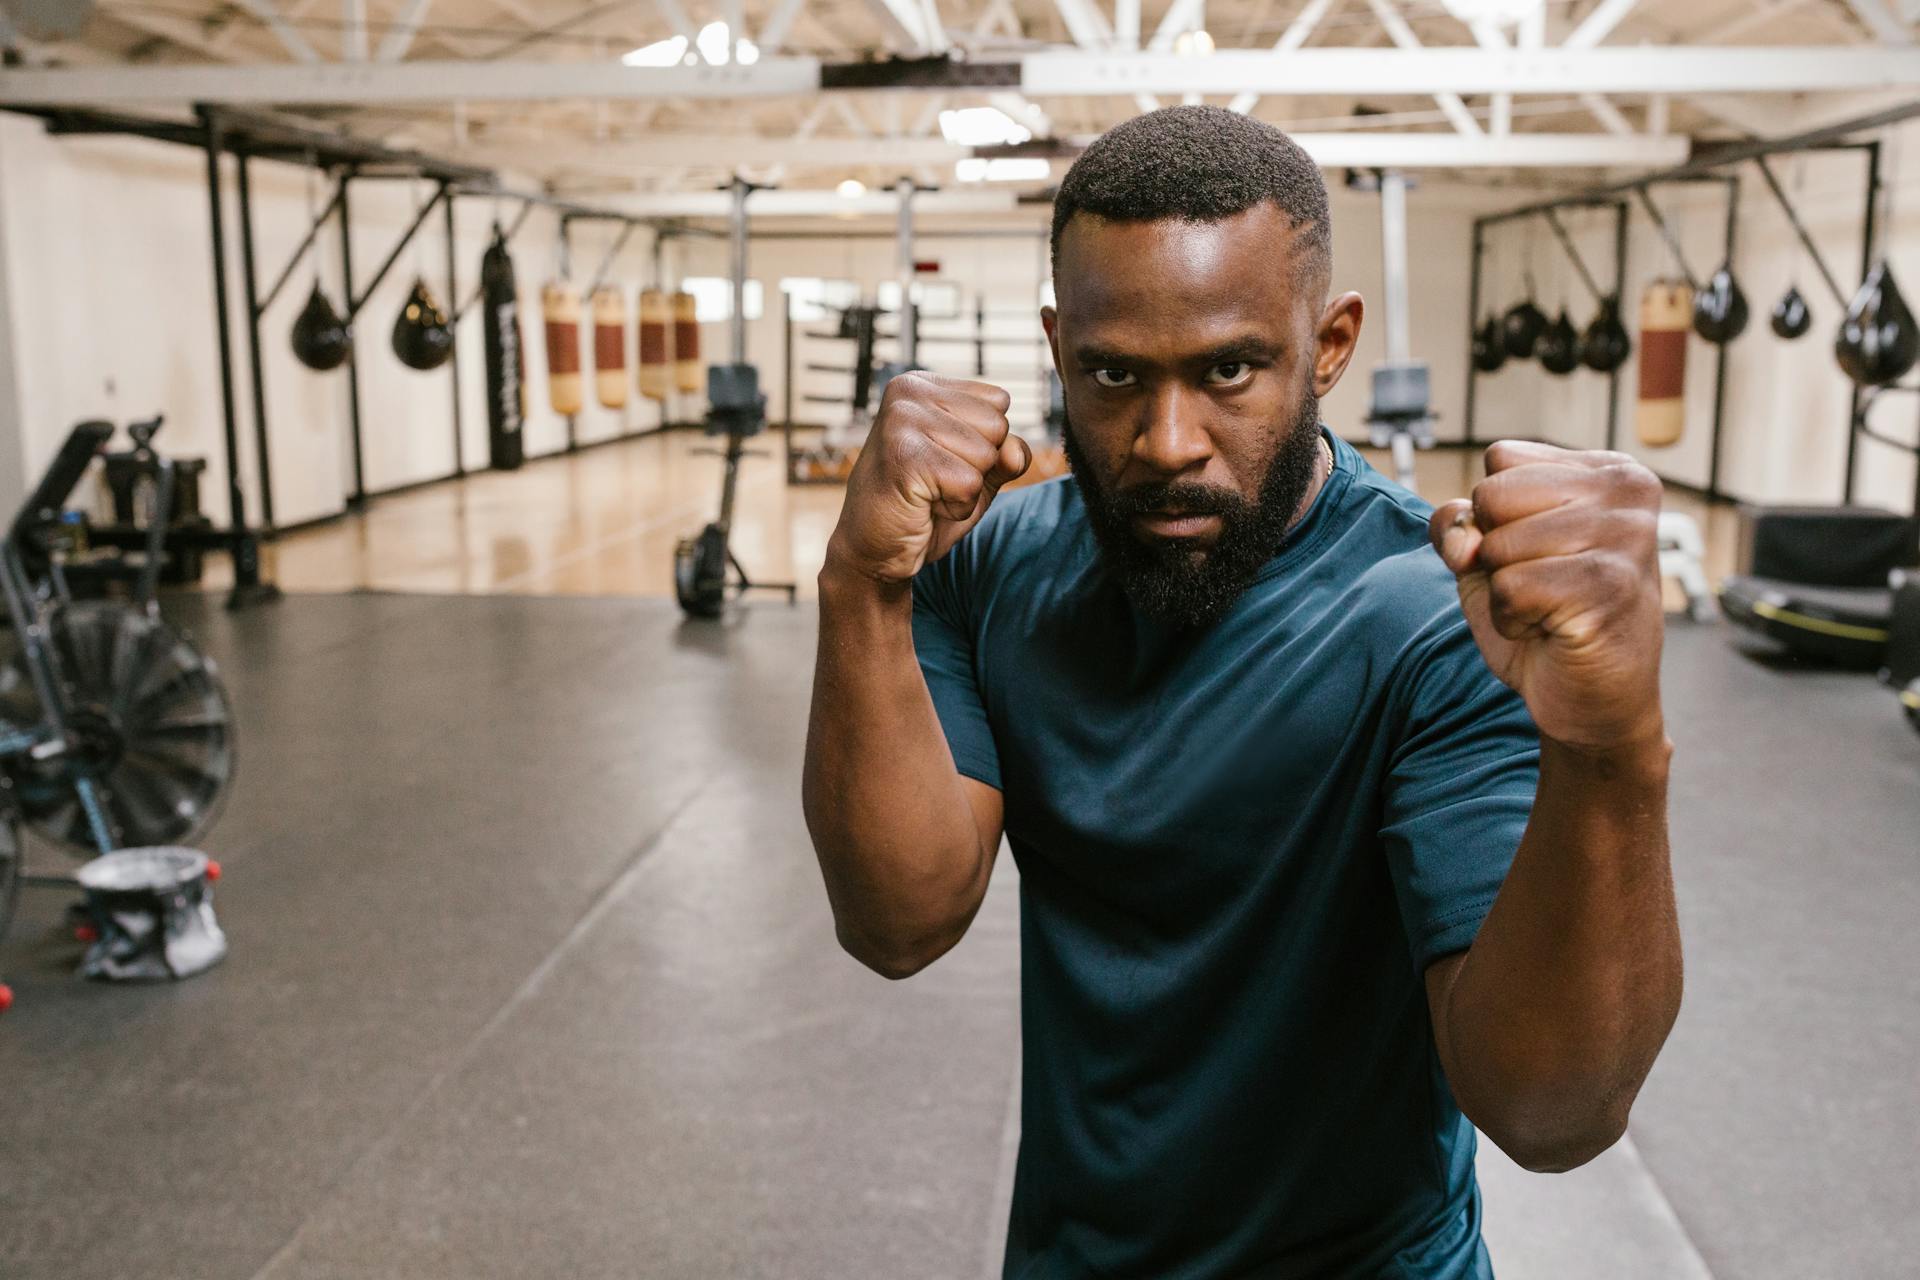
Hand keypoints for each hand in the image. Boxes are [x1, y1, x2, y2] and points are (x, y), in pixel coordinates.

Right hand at [824, 371, 1031, 584]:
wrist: (875, 550)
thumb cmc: (924, 507)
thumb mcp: (977, 474)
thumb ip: (1005, 455)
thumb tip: (1015, 450)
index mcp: (922, 385)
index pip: (998, 402)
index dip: (984, 443)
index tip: (943, 460)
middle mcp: (908, 393)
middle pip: (996, 425)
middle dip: (977, 465)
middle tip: (934, 481)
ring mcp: (902, 420)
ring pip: (986, 455)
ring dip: (965, 489)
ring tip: (926, 493)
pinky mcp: (904, 456)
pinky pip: (969, 483)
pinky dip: (955, 507)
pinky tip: (922, 506)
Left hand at [1429, 441, 1665, 754]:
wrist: (1591, 699)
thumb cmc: (1543, 618)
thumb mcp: (1487, 557)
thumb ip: (1457, 524)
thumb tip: (1464, 541)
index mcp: (1607, 470)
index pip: (1500, 458)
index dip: (1492, 514)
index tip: (1535, 552)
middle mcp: (1626, 491)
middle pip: (1493, 495)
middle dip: (1495, 551)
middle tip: (1542, 586)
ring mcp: (1625, 536)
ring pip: (1498, 545)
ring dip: (1505, 591)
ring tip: (1551, 609)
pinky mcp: (1609, 584)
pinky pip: (1510, 589)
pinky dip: (1513, 620)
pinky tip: (1552, 630)